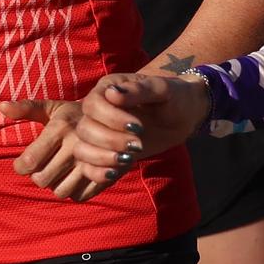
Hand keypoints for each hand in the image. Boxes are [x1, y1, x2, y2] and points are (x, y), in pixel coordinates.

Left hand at [4, 98, 111, 201]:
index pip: (29, 162)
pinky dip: (75, 190)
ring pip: (61, 191)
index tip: (24, 163)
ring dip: (57, 184)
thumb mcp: (52, 108)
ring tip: (61, 171)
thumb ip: (26, 108)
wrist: (118, 119)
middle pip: (42, 180)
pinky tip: (76, 177)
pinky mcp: (106, 175)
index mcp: (60, 128)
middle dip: (39, 175)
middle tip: (45, 165)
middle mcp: (77, 145)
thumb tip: (1, 106)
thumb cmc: (75, 116)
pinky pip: (80, 196)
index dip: (21, 166)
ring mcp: (93, 162)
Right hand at [68, 73, 212, 187]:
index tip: (139, 127)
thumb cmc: (173, 97)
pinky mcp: (103, 153)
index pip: (93, 105)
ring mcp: (98, 133)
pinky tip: (116, 173)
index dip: (111, 119)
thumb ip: (139, 90)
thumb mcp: (162, 89)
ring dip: (102, 158)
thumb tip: (112, 94)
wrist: (181, 115)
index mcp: (107, 90)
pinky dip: (97, 173)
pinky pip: (87, 167)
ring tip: (129, 159)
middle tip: (139, 145)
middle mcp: (97, 111)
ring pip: (81, 149)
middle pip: (85, 130)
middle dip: (111, 141)